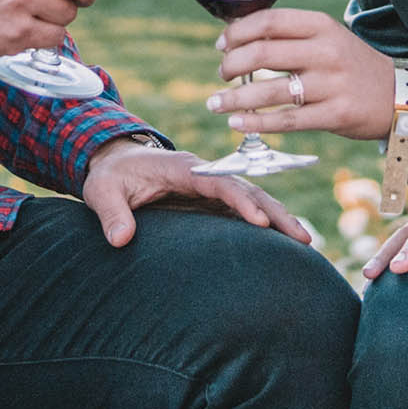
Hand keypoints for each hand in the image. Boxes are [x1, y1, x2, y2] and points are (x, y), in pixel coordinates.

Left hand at [80, 137, 312, 247]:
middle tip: (302, 237)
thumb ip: (111, 213)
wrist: (116, 163)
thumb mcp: (101, 191)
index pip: (219, 182)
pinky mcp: (212, 202)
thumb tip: (121, 240)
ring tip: (306, 243)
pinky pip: (244, 211)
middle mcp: (205, 176)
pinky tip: (285, 245)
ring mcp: (211, 189)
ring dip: (278, 219)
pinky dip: (266, 225)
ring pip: (253, 200)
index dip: (240, 200)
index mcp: (182, 169)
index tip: (259, 221)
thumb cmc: (110, 176)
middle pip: (247, 190)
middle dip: (275, 212)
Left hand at [208, 8, 394, 140]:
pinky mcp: (335, 115)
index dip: (237, 33)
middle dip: (231, 65)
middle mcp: (326, 52)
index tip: (221, 45)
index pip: (268, 21)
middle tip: (221, 75)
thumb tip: (237, 39)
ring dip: (235, 99)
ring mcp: (332, 85)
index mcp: (321, 26)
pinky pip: (287, 120)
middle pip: (263, 53)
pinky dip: (256, 123)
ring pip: (270, 91)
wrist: (401, 95)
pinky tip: (237, 123)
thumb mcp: (328, 38)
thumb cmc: (352, 65)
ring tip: (215, 103)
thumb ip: (291, 36)